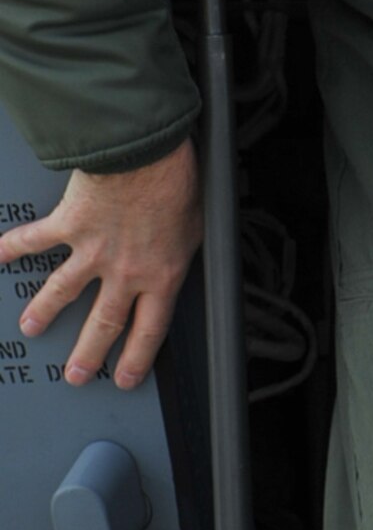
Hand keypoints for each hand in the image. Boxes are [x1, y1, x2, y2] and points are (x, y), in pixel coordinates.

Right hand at [0, 138, 201, 388]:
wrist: (147, 152)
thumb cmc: (177, 181)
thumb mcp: (198, 225)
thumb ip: (183, 248)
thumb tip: (181, 253)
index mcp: (161, 275)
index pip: (150, 330)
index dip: (137, 358)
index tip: (125, 378)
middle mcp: (125, 271)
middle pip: (105, 323)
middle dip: (89, 353)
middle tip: (76, 374)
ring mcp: (93, 251)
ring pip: (63, 291)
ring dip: (45, 311)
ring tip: (30, 327)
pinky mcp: (68, 225)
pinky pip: (35, 240)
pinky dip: (12, 246)